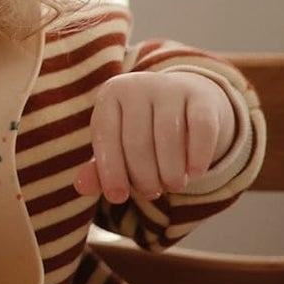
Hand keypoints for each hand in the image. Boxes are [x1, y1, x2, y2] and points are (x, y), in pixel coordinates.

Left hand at [73, 71, 236, 203]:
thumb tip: (82, 186)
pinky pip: (201, 129)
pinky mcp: (201, 96)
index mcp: (110, 95)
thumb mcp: (115, 144)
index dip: (110, 171)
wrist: (183, 98)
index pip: (105, 136)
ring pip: (169, 138)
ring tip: (172, 186)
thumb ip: (98, 167)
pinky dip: (198, 156)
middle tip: (151, 193)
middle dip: (144, 176)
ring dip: (171, 172)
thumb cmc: (140, 129)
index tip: (117, 198)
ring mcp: (170, 88)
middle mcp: (137, 86)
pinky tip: (195, 173)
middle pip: (137, 141)